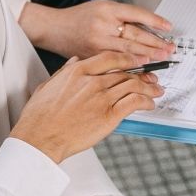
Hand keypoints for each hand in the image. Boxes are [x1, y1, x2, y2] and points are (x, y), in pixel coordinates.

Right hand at [10, 52, 162, 162]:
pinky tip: (150, 103)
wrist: (40, 138)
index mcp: (77, 72)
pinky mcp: (109, 116)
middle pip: (125, 72)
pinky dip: (146, 101)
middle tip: (150, 78)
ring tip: (156, 90)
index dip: (127, 59)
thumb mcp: (48, 85)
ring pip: (133, 86)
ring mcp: (102, 98)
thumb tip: (74, 62)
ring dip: (149, 88)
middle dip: (142, 74)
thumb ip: (64, 71)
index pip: (110, 58)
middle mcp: (92, 81)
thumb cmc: (40, 117)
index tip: (135, 61)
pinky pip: (134, 103)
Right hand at [21, 0, 175, 63]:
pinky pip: (115, 62)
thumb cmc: (78, 19)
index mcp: (106, 8)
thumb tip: (148, 29)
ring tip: (162, 58)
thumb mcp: (100, 9)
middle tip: (170, 48)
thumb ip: (121, 18)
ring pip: (128, 50)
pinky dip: (131, 65)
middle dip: (155, 42)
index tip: (168, 28)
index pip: (136, 14)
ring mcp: (97, 42)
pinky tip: (142, 68)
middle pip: (135, 34)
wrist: (54, 28)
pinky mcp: (92, 56)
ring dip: (148, 55)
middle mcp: (103, 24)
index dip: (154, 21)